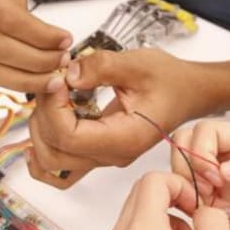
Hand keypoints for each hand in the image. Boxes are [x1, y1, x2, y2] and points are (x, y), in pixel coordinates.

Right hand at [0, 0, 72, 91]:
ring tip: (48, 78)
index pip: (5, 19)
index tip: (63, 41)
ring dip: (20, 79)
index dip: (39, 36)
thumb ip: (20, 4)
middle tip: (60, 63)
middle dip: (34, 62)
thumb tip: (41, 43)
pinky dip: (3, 76)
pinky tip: (25, 77)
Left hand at [26, 48, 215, 187]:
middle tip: (52, 85)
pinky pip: (60, 165)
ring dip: (40, 130)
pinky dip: (43, 149)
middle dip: (42, 117)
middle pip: (54, 154)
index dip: (53, 108)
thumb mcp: (139, 63)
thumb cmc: (171, 81)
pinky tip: (44, 123)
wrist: (189, 93)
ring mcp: (103, 157)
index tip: (56, 80)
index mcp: (125, 138)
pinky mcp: (97, 151)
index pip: (70, 137)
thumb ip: (101, 66)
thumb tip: (68, 74)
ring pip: (51, 163)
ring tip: (52, 98)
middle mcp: (112, 155)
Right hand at [172, 120, 229, 229]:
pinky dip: (205, 209)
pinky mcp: (225, 194)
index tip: (215, 178)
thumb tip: (224, 168)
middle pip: (188, 145)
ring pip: (189, 170)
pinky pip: (199, 195)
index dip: (200, 152)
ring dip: (195, 191)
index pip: (206, 131)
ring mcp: (226, 172)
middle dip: (189, 170)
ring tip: (219, 208)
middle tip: (207, 193)